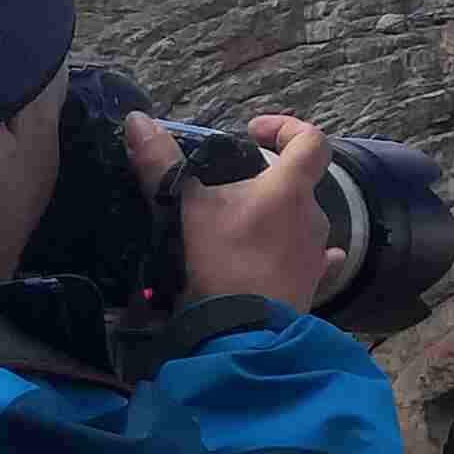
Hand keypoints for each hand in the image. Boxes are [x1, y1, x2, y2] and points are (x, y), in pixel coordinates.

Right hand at [124, 112, 350, 312]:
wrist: (242, 332)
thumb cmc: (220, 263)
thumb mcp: (184, 209)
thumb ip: (161, 163)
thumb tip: (138, 120)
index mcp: (289, 190)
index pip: (310, 141)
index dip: (286, 127)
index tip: (253, 132)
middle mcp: (312, 217)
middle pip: (298, 183)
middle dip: (266, 180)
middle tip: (228, 189)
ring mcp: (315, 252)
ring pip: (299, 221)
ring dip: (275, 217)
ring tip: (237, 227)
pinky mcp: (312, 284)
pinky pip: (313, 259)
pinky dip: (298, 249)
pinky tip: (288, 253)